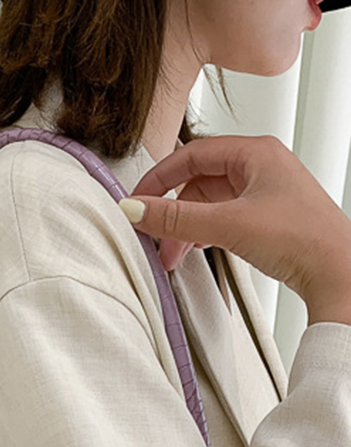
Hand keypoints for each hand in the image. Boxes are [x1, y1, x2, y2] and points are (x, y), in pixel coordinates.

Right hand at [119, 134, 350, 307]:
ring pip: (207, 203)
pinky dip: (201, 235)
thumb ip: (175, 218)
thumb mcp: (227, 224)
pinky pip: (220, 219)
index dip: (159, 177)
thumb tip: (137, 209)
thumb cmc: (303, 237)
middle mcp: (260, 168)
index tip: (137, 200)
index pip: (191, 154)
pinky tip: (193, 251)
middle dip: (171, 210)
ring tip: (171, 253)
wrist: (336, 272)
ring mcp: (263, 193)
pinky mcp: (264, 218)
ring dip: (184, 227)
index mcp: (256, 152)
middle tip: (151, 231)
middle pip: (197, 181)